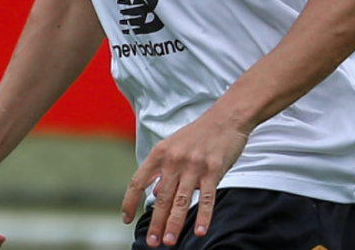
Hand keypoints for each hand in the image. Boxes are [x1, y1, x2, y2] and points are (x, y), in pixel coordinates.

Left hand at [121, 112, 248, 246]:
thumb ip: (163, 169)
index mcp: (160, 153)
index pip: (138, 182)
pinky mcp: (213, 169)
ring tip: (169, 241)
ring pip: (181, 201)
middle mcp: (174, 160)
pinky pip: (206, 198)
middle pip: (161, 198)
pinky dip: (203, 216)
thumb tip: (155, 193)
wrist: (227, 117)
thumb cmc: (200, 132)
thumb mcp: (174, 145)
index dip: (130, 202)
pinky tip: (199, 230)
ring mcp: (194, 165)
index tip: (126, 219)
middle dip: (156, 223)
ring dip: (174, 223)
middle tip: (152, 242)